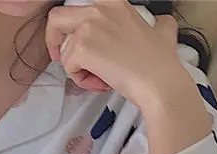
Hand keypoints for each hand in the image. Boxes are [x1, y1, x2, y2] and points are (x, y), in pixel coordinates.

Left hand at [45, 0, 187, 108]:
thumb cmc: (159, 62)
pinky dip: (80, 80)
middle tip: (68, 59)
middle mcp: (98, 9)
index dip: (70, 28)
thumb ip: (155, 22)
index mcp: (113, 3)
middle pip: (56, 19)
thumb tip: (159, 22)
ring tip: (100, 77)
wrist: (158, 81)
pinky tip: (100, 82)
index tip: (75, 42)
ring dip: (77, 69)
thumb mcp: (161, 29)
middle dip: (54, 42)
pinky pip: (68, 67)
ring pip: (63, 51)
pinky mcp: (82, 49)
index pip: (76, 8)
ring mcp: (88, 28)